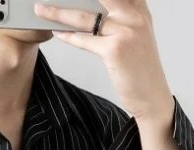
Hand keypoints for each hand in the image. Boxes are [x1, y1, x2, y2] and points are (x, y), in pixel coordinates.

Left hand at [33, 0, 174, 124]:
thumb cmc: (140, 69)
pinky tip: (57, 32)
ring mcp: (126, 31)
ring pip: (85, 17)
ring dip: (59, 13)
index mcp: (139, 9)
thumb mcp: (136, 35)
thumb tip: (92, 10)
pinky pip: (84, 39)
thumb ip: (121, 17)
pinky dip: (68, 36)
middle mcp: (134, 16)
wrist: (151, 96)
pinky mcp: (115, 50)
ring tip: (42, 10)